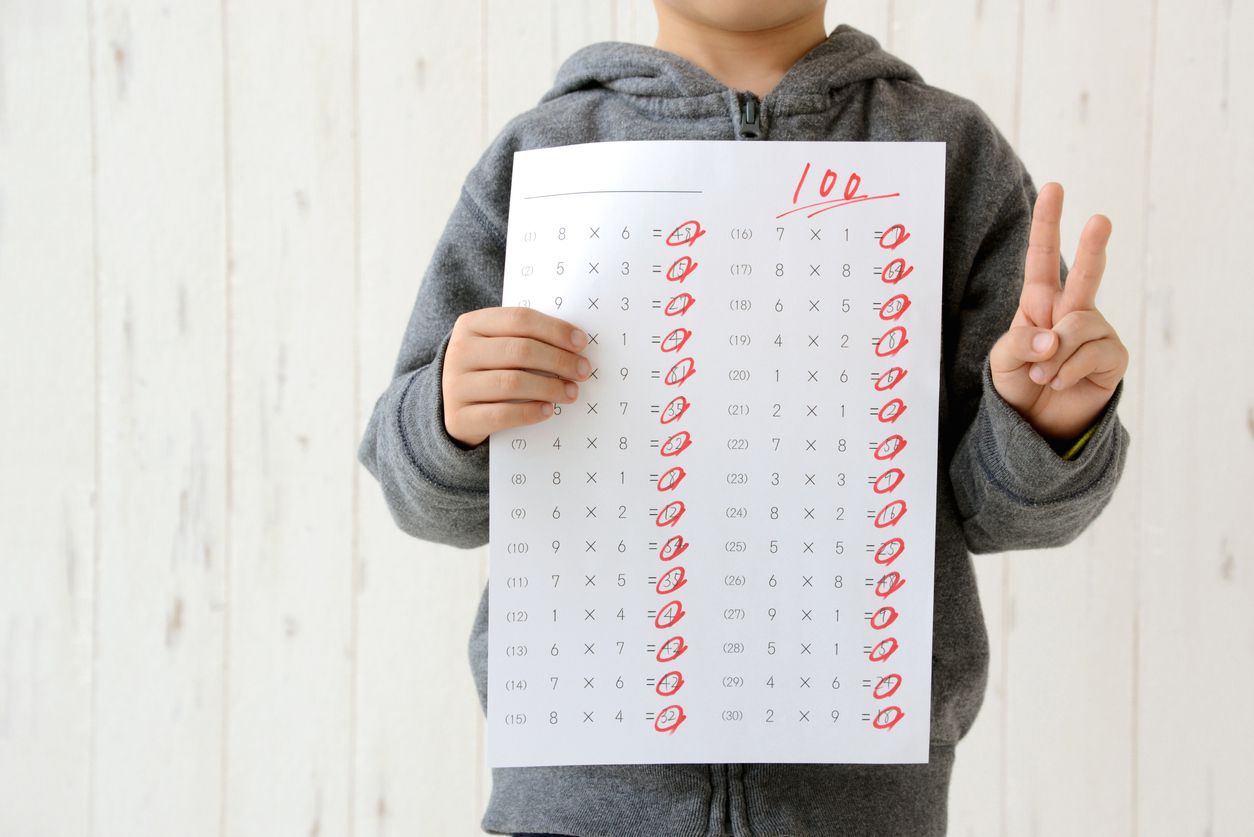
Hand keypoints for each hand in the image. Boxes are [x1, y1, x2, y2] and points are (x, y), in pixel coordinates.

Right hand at [442, 306, 590, 447]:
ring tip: (571, 392)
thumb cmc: (487, 370)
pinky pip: (502, 414)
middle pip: (520, 351)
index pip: (520, 319)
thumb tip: (574, 343)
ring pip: (512, 383)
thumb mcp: (496, 345)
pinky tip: (548, 410)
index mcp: (471, 324)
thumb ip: (525, 338)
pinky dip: (530, 412)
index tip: (581, 343)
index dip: (555, 330)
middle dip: (559, 360)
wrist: (451, 406)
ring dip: (550, 387)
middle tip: (583, 371)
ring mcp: (455, 385)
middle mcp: (460, 352)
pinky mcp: (459, 417)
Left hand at [987, 182, 1128, 441]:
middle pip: (1086, 274)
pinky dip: (1068, 372)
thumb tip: (1054, 338)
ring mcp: (1095, 332)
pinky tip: (1061, 383)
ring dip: (1054, 357)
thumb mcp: (1002, 361)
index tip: (1055, 188)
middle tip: (1100, 219)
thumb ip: (1020, 343)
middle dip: (1093, 247)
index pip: (1043, 259)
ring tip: (1043, 376)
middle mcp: (1072, 311)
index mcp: (1040, 303)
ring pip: (1078, 327)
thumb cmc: (1018, 385)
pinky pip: (1091, 354)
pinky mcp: (1112, 357)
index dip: (1048, 225)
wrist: (1036, 426)